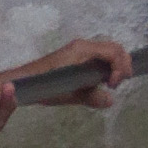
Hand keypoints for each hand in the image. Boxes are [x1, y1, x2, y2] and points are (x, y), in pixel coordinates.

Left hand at [9, 36, 136, 107]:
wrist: (24, 82)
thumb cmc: (44, 87)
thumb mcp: (70, 95)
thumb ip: (92, 97)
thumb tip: (110, 101)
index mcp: (83, 50)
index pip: (114, 51)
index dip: (120, 67)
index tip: (113, 85)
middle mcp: (83, 46)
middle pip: (115, 49)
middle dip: (122, 65)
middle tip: (117, 84)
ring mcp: (80, 50)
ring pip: (108, 53)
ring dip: (116, 66)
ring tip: (111, 84)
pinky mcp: (77, 57)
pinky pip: (99, 58)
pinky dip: (106, 67)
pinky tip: (101, 82)